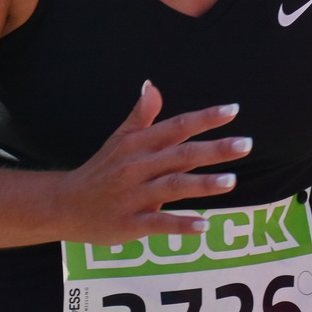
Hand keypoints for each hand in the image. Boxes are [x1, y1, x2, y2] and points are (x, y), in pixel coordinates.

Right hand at [58, 82, 250, 244]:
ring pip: (173, 186)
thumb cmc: (100, 170)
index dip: (205, 118)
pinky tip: (204, 225)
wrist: (65, 204)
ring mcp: (134, 195)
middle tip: (246, 144)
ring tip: (231, 181)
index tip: (233, 110)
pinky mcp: (131, 222)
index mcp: (138, 144)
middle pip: (181, 154)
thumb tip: (152, 86)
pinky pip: (159, 222)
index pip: (177, 126)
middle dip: (214, 149)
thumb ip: (141, 116)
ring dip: (203, 183)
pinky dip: (181, 224)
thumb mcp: (119, 140)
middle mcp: (137, 166)